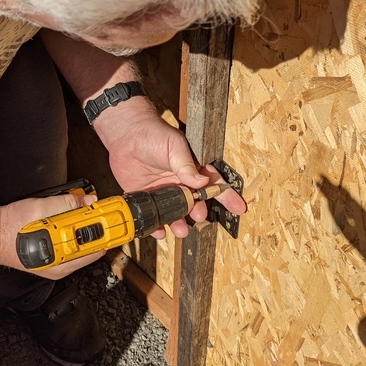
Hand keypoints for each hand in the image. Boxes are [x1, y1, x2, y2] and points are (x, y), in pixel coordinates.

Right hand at [0, 193, 103, 279]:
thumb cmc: (10, 227)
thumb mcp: (40, 208)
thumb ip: (67, 204)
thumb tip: (88, 201)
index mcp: (61, 261)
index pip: (94, 249)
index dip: (105, 231)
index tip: (113, 218)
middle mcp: (60, 266)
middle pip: (89, 246)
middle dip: (93, 226)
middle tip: (95, 209)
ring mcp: (55, 264)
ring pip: (79, 244)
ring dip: (81, 227)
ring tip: (76, 211)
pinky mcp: (50, 257)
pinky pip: (68, 244)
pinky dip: (70, 230)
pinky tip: (65, 219)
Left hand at [94, 99, 245, 237]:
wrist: (126, 135)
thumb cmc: (153, 134)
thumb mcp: (174, 146)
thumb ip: (187, 165)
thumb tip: (202, 182)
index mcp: (191, 169)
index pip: (213, 184)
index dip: (227, 196)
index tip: (239, 208)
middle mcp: (179, 183)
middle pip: (195, 203)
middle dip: (199, 212)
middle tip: (199, 215)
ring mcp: (163, 192)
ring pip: (175, 214)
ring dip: (179, 223)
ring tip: (180, 229)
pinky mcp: (146, 198)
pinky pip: (153, 217)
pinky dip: (156, 227)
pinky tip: (159, 231)